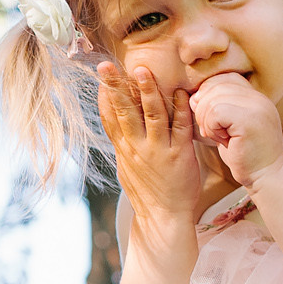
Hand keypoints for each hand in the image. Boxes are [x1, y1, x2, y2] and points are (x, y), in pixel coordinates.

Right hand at [98, 62, 204, 233]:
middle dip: (116, 87)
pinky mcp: (179, 155)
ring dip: (147, 92)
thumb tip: (114, 121)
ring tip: (143, 72)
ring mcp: (158, 151)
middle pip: (124, 112)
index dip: (105, 96)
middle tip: (107, 66)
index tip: (102, 76)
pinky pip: (180, 127)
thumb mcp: (126, 166)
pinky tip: (181, 92)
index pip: (110, 118)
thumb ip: (122, 141)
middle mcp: (138, 148)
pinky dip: (181, 109)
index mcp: (124, 149)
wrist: (164, 217)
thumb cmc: (147, 191)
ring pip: (151, 116)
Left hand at [188, 72, 282, 187]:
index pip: (225, 78)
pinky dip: (211, 127)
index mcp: (255, 97)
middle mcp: (258, 98)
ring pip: (213, 99)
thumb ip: (216, 109)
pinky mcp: (249, 120)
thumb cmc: (247, 156)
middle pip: (215, 86)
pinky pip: (216, 112)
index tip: (211, 119)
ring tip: (219, 137)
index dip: (210, 95)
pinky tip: (222, 141)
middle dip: (203, 110)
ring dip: (207, 121)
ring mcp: (256, 107)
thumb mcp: (230, 127)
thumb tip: (194, 97)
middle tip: (211, 131)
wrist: (268, 177)